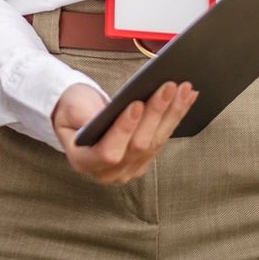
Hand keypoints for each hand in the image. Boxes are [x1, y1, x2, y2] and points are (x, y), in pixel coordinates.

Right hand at [51, 80, 198, 184]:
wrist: (78, 116)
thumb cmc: (73, 109)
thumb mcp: (71, 108)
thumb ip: (86, 115)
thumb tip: (117, 112)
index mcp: (84, 162)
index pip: (108, 152)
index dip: (124, 129)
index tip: (135, 104)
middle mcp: (109, 172)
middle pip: (139, 146)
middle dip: (155, 113)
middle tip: (168, 87)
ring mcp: (129, 169)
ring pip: (156, 142)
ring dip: (172, 113)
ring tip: (184, 89)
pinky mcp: (145, 160)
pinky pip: (163, 138)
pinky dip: (176, 116)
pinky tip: (186, 98)